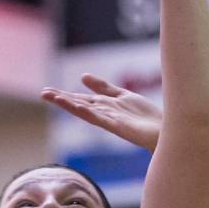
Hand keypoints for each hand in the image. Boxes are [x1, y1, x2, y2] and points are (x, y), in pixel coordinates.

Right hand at [41, 75, 162, 151]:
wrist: (166, 131)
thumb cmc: (147, 116)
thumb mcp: (122, 95)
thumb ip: (103, 87)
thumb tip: (82, 77)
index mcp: (105, 106)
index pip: (81, 99)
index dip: (65, 95)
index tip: (47, 91)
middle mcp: (105, 113)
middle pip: (80, 104)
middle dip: (62, 99)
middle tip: (43, 94)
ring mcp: (111, 120)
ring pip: (86, 110)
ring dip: (69, 104)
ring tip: (52, 97)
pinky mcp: (118, 126)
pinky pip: (99, 118)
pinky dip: (87, 112)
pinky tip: (76, 106)